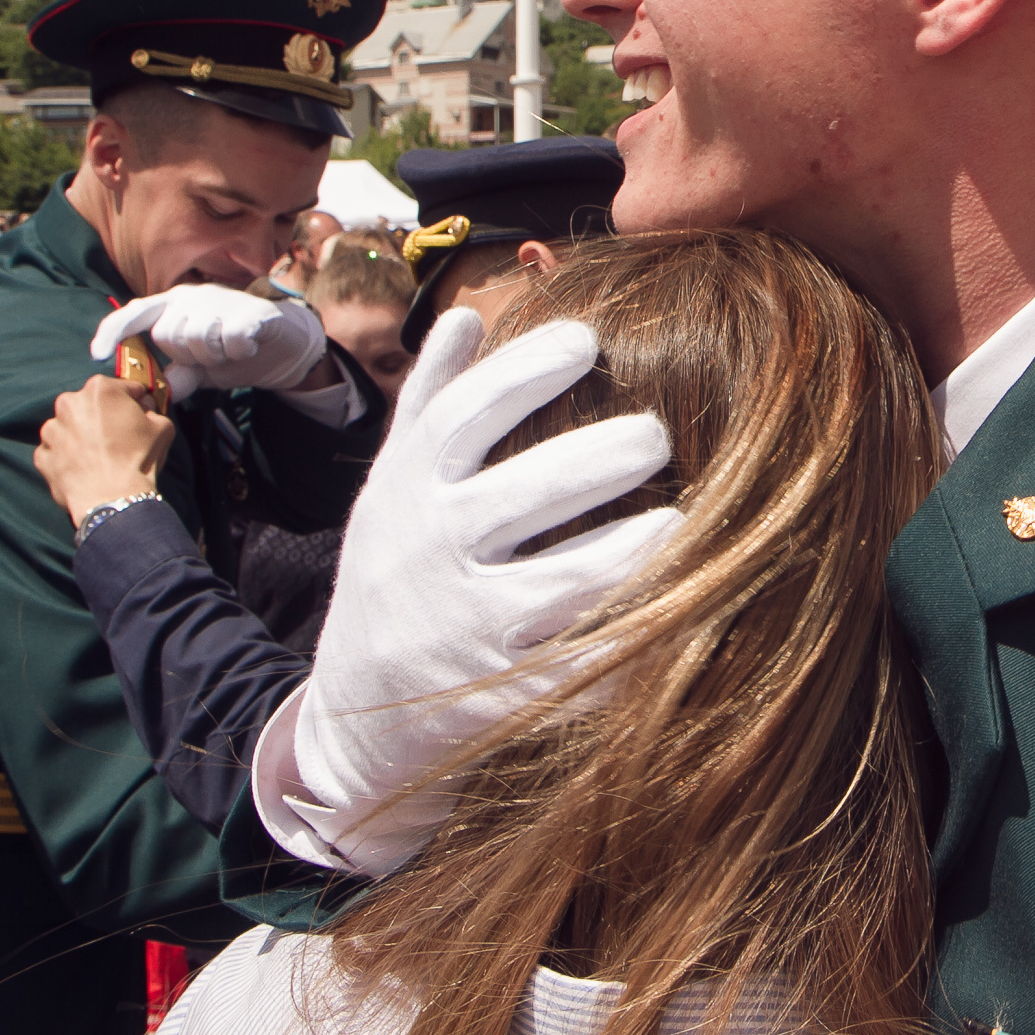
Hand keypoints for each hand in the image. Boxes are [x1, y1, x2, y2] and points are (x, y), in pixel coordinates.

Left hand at [36, 377, 176, 525]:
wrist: (113, 499)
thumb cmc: (138, 459)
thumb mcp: (163, 427)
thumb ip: (152, 411)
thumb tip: (145, 411)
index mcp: (100, 389)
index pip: (123, 388)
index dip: (135, 401)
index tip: (140, 413)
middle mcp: (69, 403)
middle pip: (90, 405)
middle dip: (102, 417)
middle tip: (118, 437)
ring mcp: (51, 430)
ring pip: (69, 427)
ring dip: (81, 436)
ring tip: (99, 456)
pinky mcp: (42, 455)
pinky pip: (56, 451)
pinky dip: (67, 457)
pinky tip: (84, 469)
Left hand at [91, 284, 329, 397]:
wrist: (284, 347)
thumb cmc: (234, 353)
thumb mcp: (199, 368)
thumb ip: (174, 375)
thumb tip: (143, 393)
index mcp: (173, 304)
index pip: (133, 314)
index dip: (111, 333)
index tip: (96, 356)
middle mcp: (192, 294)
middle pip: (168, 335)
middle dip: (188, 356)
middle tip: (211, 354)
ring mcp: (221, 299)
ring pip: (199, 339)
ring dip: (216, 356)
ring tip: (230, 350)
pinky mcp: (250, 310)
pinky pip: (230, 340)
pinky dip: (238, 352)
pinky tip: (248, 347)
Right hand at [266, 307, 685, 875]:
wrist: (354, 719)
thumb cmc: (395, 572)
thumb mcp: (390, 487)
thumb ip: (428, 404)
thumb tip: (464, 315)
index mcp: (411, 492)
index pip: (463, 419)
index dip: (521, 372)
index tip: (587, 338)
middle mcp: (433, 556)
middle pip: (515, 499)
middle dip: (589, 463)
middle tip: (657, 434)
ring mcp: (466, 632)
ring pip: (552, 591)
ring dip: (619, 555)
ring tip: (680, 524)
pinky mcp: (502, 700)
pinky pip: (571, 674)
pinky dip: (621, 650)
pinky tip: (676, 617)